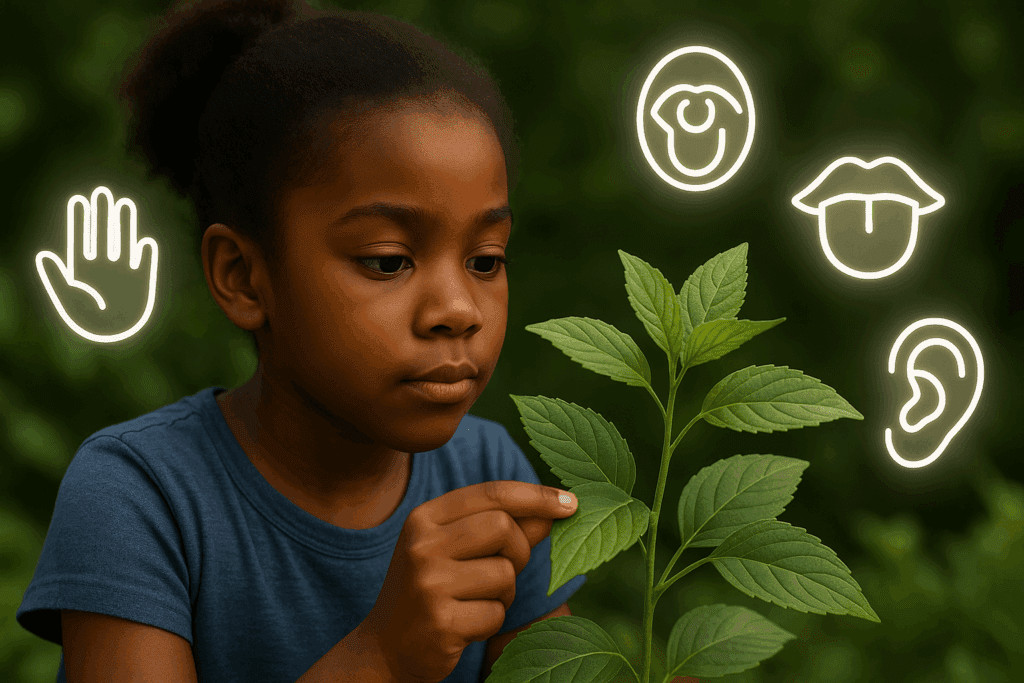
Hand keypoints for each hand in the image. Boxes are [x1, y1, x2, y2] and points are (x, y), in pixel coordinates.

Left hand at [35, 186, 157, 342]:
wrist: (110, 336)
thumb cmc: (84, 320)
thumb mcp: (66, 298)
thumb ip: (56, 277)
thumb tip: (43, 255)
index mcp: (83, 269)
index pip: (81, 238)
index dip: (80, 220)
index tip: (79, 200)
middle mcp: (103, 266)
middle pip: (103, 234)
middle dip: (102, 214)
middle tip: (102, 192)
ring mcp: (123, 273)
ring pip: (124, 242)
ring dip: (125, 224)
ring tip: (124, 204)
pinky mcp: (141, 284)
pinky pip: (145, 265)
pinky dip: (146, 255)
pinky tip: (145, 242)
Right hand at [361, 480, 577, 682]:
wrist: (386, 647)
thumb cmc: (433, 588)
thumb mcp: (457, 548)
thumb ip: (501, 527)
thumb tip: (555, 508)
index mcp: (425, 518)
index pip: (492, 493)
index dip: (537, 496)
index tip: (571, 503)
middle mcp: (422, 545)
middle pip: (503, 528)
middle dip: (519, 551)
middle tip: (506, 569)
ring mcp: (429, 584)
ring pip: (505, 573)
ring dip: (504, 592)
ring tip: (475, 600)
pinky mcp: (440, 622)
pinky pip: (496, 613)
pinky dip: (491, 620)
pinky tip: (466, 624)